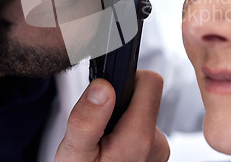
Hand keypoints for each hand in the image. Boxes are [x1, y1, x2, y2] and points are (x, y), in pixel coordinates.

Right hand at [54, 70, 169, 161]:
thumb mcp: (74, 152)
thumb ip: (87, 119)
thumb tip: (103, 87)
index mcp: (139, 138)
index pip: (151, 82)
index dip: (129, 77)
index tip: (109, 89)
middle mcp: (156, 145)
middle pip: (146, 98)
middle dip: (121, 104)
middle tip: (99, 126)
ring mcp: (157, 154)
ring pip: (142, 116)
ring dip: (122, 122)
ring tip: (102, 143)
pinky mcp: (154, 158)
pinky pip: (142, 132)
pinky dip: (126, 135)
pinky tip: (111, 151)